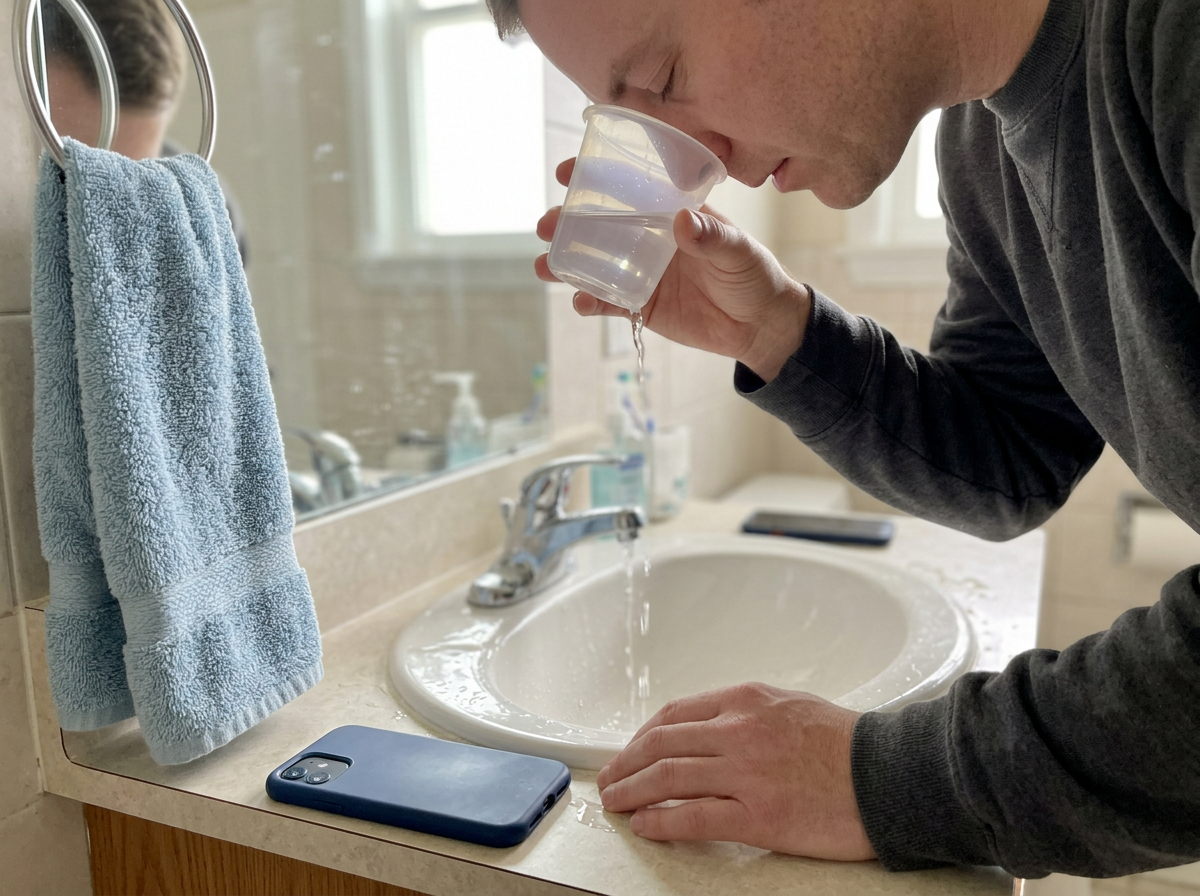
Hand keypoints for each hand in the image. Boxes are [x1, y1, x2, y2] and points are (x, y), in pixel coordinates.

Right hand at [536, 159, 810, 381]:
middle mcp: (649, 237)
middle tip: (546, 226)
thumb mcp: (739, 251)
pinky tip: (579, 301)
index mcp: (671, 212)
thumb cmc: (754, 276)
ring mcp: (641, 271)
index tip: (566, 173)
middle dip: (566, 223)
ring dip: (566, 263)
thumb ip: (712, 238)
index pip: (628, 187)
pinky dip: (590, 301)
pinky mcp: (641, 305)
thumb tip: (683, 222)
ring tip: (545, 266)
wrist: (760, 326)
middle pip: (599, 224)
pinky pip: (608, 302)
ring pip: (595, 263)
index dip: (594, 177)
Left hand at [594, 682, 875, 859]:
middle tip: (609, 779)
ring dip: (631, 792)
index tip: (629, 751)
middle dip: (624, 764)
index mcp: (745, 701)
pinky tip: (644, 825)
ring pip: (667, 778)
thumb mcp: (789, 705)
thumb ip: (745, 714)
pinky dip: (659, 822)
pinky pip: (693, 818)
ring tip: (615, 802)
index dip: (641, 736)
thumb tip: (706, 729)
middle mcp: (738, 732)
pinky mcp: (757, 816)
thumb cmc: (848, 744)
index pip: (674, 715)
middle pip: (660, 745)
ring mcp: (745, 774)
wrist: (891, 775)